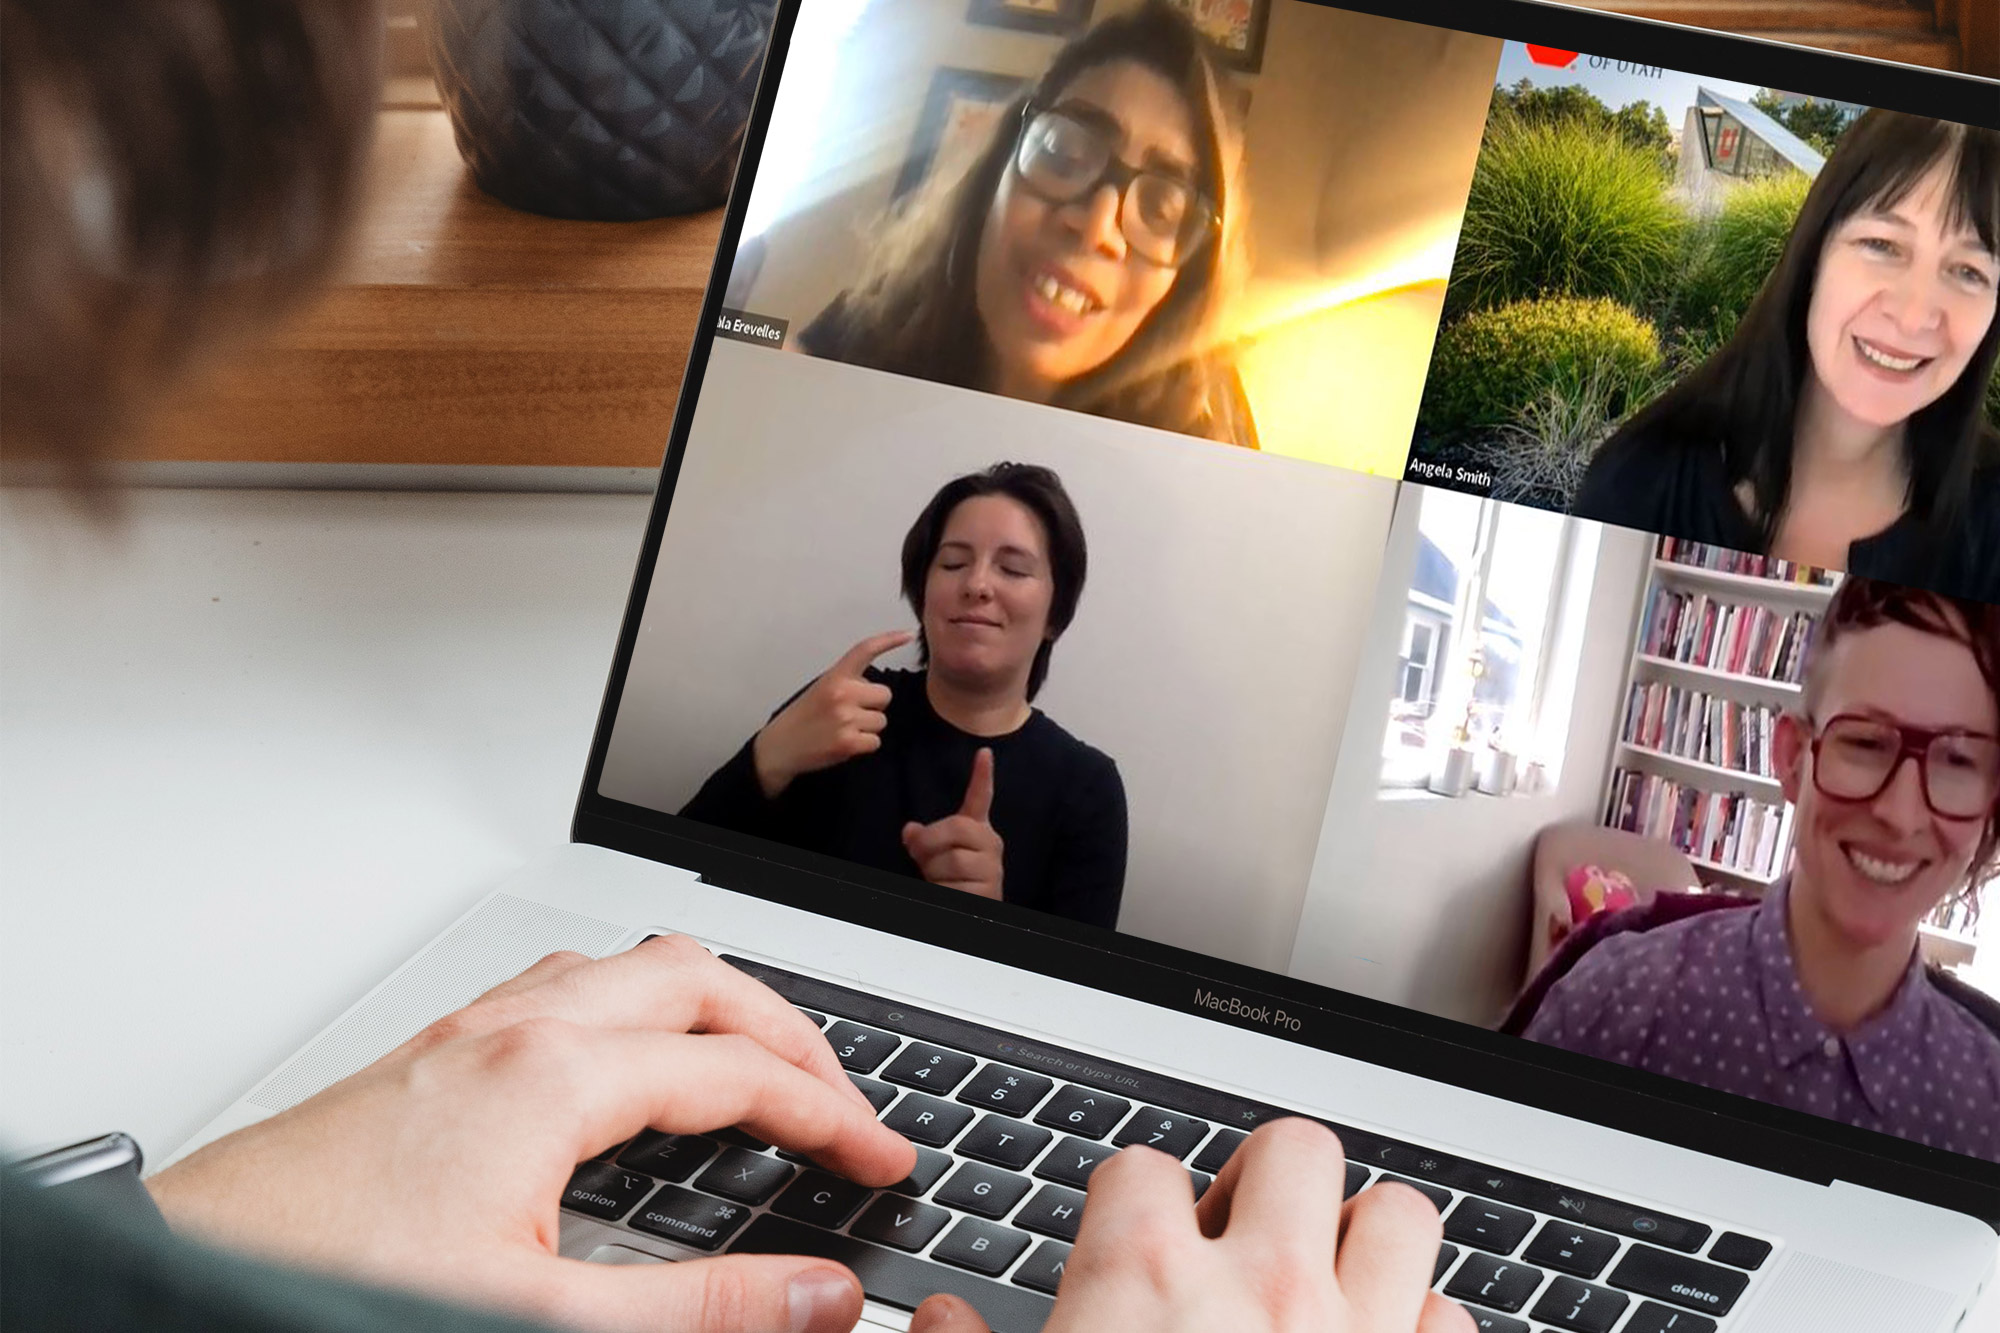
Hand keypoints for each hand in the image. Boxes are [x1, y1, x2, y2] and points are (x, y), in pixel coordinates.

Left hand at [146, 936, 917, 1332]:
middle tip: (843, 1101)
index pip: (737, 1074)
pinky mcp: (433, 1053)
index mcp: (554, 1077)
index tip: (881, 1158)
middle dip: (791, 1035)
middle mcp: (514, 1029)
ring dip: (714, 1004)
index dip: (831, 1114)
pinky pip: (568, 986)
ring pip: (630, 966)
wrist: (184, 1276)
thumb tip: (817, 1296)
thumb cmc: (329, 1279)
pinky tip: (629, 1065)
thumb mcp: (542, 1315)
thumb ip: (700, 1309)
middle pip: (699, 980)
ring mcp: (467, 1030)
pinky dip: (639, 1008)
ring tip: (758, 1064)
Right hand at [752, 631, 912, 797]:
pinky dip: (864, 745)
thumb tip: (873, 688)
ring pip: (881, 720)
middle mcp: (842, 693)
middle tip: (851, 713)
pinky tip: (845, 743)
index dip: (888, 640)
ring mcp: (846, 718)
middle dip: (873, 705)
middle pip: (885, 695)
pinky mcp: (848, 742)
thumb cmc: (803, 717)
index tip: (907, 634)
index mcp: (835, 676)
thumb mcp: (821, 688)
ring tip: (844, 729)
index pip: (865, 651)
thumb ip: (847, 682)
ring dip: (868, 727)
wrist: (780, 747)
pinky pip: (875, 741)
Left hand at [902, 747, 1003, 900]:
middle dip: (930, 842)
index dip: (982, 776)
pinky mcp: (990, 892)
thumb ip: (925, 837)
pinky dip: (942, 889)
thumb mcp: (935, 854)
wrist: (973, 910)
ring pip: (952, 860)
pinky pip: (955, 886)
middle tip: (921, 856)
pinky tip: (949, 891)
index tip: (984, 753)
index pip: (981, 799)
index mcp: (978, 831)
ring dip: (934, 871)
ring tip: (939, 879)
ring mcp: (993, 869)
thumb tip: (910, 830)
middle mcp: (991, 845)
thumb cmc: (955, 879)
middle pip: (956, 828)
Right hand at [909, 1119, 1471, 1332]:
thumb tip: (939, 1322)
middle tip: (1237, 1240)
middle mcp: (1263, 1290)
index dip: (1130, 1204)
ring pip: (1400, 1215)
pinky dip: (1420, 1327)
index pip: (1143, 1169)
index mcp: (1144, 1279)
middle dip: (1267, 1184)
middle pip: (1294, 1149)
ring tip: (1322, 1283)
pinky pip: (1450, 1318)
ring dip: (1364, 1239)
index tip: (1129, 1243)